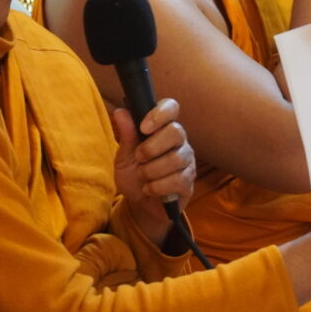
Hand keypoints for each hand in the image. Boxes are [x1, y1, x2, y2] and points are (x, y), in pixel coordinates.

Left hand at [113, 99, 194, 233]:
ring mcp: (187, 160)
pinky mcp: (189, 181)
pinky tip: (150, 189)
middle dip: (151, 148)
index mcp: (163, 128)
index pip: (171, 107)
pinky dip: (158, 187)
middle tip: (139, 158)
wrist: (140, 204)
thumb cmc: (133, 175)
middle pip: (176, 132)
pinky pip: (177, 180)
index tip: (144, 128)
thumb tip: (121, 112)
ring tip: (143, 177)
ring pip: (175, 159)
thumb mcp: (124, 156)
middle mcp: (179, 141)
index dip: (159, 114)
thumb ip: (126, 135)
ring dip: (151, 171)